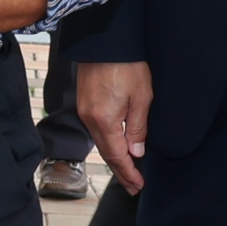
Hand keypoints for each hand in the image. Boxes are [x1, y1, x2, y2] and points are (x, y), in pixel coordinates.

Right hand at [75, 61, 152, 192]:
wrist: (105, 39)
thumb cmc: (127, 64)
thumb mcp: (142, 97)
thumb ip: (138, 128)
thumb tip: (136, 153)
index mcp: (105, 120)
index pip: (117, 156)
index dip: (129, 173)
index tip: (139, 185)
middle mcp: (90, 118)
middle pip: (106, 153)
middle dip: (121, 172)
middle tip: (133, 186)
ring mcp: (84, 110)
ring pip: (100, 142)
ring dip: (114, 158)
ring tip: (127, 170)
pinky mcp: (84, 101)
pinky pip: (96, 130)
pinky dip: (108, 143)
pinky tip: (116, 145)